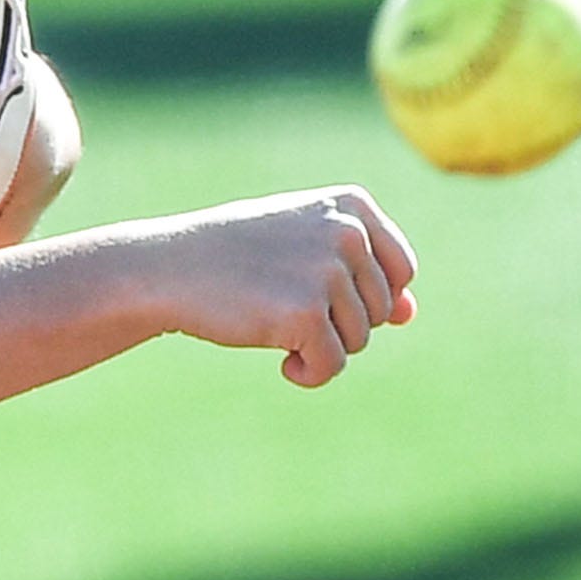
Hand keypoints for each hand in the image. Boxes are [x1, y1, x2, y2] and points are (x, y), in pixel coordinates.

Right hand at [135, 185, 417, 387]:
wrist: (170, 268)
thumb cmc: (237, 257)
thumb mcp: (302, 249)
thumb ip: (360, 274)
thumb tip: (410, 314)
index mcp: (352, 206)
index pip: (401, 271)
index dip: (365, 297)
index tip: (316, 292)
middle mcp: (347, 233)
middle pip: (380, 309)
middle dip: (338, 323)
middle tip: (283, 305)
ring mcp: (327, 272)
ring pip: (359, 339)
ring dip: (321, 346)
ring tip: (275, 325)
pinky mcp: (306, 314)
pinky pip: (333, 365)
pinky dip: (310, 374)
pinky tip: (282, 362)